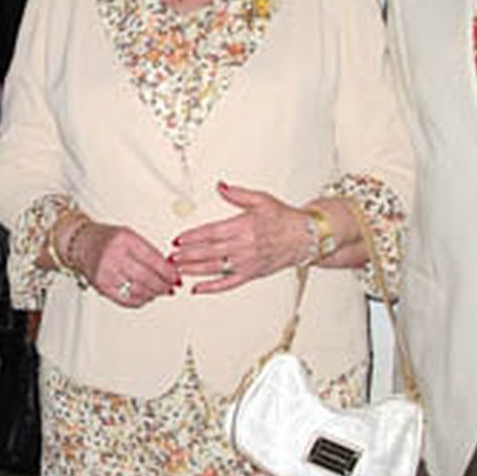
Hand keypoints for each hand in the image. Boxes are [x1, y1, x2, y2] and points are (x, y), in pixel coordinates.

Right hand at [72, 220, 178, 307]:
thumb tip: (170, 270)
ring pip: (137, 290)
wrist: (81, 244)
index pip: (152, 259)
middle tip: (171, 287)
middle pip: (146, 277)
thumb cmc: (108, 239)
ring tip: (160, 292)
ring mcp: (106, 273)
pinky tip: (146, 297)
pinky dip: (139, 301)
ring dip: (153, 294)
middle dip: (163, 285)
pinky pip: (125, 299)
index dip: (168, 271)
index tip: (176, 277)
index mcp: (124, 240)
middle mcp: (114, 256)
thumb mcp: (130, 235)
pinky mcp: (101, 286)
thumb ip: (149, 251)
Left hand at [170, 181, 310, 293]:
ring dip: (194, 269)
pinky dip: (212, 288)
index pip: (212, 232)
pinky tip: (197, 288)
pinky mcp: (251, 274)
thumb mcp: (262, 199)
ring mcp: (247, 262)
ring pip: (215, 268)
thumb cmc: (284, 219)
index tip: (178, 239)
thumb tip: (220, 186)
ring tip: (177, 269)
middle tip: (171, 256)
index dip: (193, 236)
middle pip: (209, 251)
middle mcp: (244, 246)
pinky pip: (228, 284)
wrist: (305, 237)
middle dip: (187, 254)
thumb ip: (238, 194)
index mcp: (244, 226)